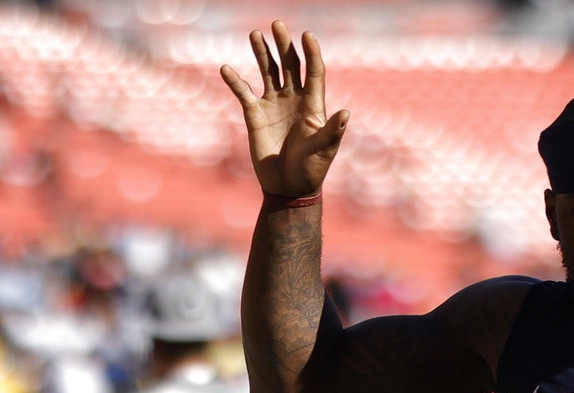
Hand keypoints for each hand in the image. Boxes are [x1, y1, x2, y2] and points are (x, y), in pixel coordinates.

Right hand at [220, 21, 349, 197]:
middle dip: (284, 45)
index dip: (311, 53)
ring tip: (255, 34)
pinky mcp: (255, 116)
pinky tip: (227, 69)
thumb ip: (333, 131)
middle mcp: (293, 99)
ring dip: (262, 53)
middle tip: (277, 24)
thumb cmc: (311, 170)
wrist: (288, 187)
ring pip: (268, 72)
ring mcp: (273, 105)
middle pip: (290, 64)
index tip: (307, 35)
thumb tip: (346, 113)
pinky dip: (235, 81)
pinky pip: (244, 93)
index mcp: (312, 104)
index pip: (314, 72)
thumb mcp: (325, 150)